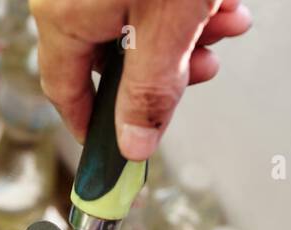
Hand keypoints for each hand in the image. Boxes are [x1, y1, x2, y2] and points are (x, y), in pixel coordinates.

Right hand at [32, 0, 252, 159]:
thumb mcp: (169, 27)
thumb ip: (150, 94)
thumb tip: (133, 145)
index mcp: (64, 18)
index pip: (65, 91)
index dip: (91, 128)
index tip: (114, 153)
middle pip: (111, 56)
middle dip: (164, 69)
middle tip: (203, 72)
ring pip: (136, 20)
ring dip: (188, 32)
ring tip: (226, 24)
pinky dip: (185, 0)